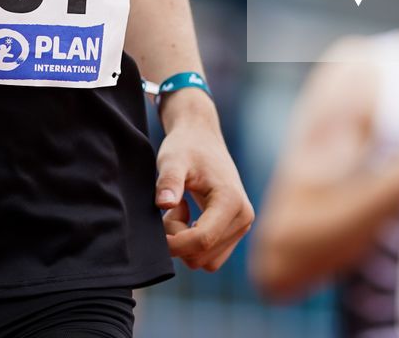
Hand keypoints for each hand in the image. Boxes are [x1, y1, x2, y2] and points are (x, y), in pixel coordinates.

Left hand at [155, 96, 254, 271]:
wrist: (202, 138)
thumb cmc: (186, 146)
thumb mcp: (173, 159)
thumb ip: (169, 181)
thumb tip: (164, 203)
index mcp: (232, 201)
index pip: (202, 240)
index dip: (174, 243)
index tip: (155, 228)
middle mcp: (244, 217)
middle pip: (202, 255)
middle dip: (178, 240)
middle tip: (170, 209)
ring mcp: (242, 226)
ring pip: (206, 260)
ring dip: (185, 244)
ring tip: (180, 211)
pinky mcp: (235, 231)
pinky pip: (210, 256)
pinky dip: (193, 244)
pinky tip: (189, 217)